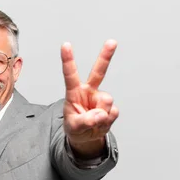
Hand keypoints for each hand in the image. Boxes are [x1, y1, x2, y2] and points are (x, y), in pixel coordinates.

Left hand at [61, 39, 118, 157]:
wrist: (86, 137)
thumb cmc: (75, 127)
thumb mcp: (74, 127)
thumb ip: (85, 122)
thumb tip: (100, 115)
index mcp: (75, 92)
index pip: (70, 75)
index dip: (68, 60)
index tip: (65, 45)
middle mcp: (90, 92)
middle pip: (99, 72)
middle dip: (106, 56)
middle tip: (112, 42)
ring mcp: (101, 99)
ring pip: (107, 102)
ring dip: (101, 116)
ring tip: (93, 123)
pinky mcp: (111, 108)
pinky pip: (113, 113)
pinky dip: (107, 122)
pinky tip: (100, 123)